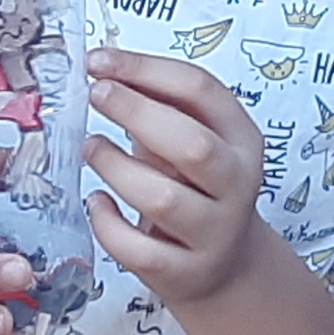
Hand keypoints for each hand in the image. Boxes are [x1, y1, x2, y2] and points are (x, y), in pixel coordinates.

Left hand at [82, 48, 277, 311]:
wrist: (225, 266)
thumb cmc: (195, 187)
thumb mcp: (191, 139)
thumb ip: (158, 106)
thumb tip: (104, 68)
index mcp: (242, 138)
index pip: (200, 90)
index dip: (145, 69)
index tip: (98, 60)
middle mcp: (237, 184)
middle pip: (192, 145)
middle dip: (136, 113)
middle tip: (95, 95)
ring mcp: (214, 233)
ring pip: (163, 199)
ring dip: (117, 168)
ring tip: (91, 149)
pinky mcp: (186, 274)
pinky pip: (139, 250)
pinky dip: (108, 224)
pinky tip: (97, 202)